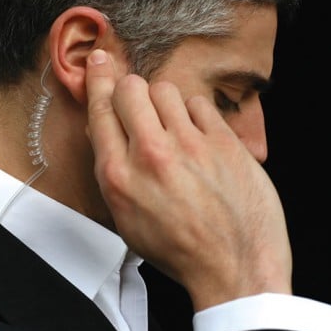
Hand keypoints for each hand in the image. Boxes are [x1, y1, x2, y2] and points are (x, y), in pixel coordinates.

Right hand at [85, 49, 292, 310]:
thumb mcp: (127, 220)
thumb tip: (105, 131)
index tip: (99, 63)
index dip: (98, 82)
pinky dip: (195, 115)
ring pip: (164, 90)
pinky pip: (199, 103)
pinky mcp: (222, 142)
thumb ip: (113, 173)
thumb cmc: (179, 250)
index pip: (100, 111)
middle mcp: (149, 156)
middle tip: (139, 107)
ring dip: (164, 103)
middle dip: (130, 91)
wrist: (233, 266)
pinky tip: (198, 138)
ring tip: (173, 127)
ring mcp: (189, 146)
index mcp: (118, 178)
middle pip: (130, 89)